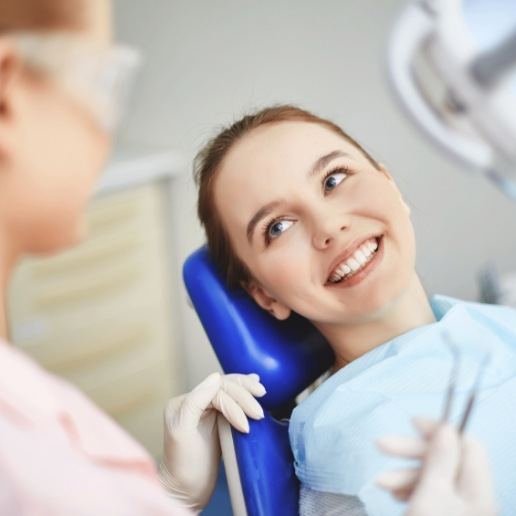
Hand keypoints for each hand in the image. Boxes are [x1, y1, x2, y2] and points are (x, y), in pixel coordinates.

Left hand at [160, 372, 265, 511]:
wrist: (187, 490)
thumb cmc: (184, 465)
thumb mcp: (183, 431)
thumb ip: (195, 400)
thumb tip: (215, 377)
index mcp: (183, 402)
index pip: (215, 390)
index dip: (234, 403)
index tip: (245, 426)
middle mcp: (195, 401)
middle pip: (224, 386)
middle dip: (244, 396)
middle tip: (259, 413)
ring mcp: (207, 409)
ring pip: (230, 389)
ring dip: (246, 392)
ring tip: (261, 394)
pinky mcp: (218, 418)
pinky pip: (232, 399)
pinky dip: (244, 393)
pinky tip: (253, 387)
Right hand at [376, 418, 497, 515]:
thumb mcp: (432, 495)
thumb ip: (440, 459)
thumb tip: (447, 428)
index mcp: (477, 488)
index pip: (466, 444)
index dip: (440, 429)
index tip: (412, 423)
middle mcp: (472, 497)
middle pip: (445, 459)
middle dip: (411, 452)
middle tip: (380, 445)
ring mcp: (458, 510)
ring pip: (433, 478)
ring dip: (405, 474)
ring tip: (382, 483)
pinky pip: (429, 495)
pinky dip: (410, 490)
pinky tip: (393, 494)